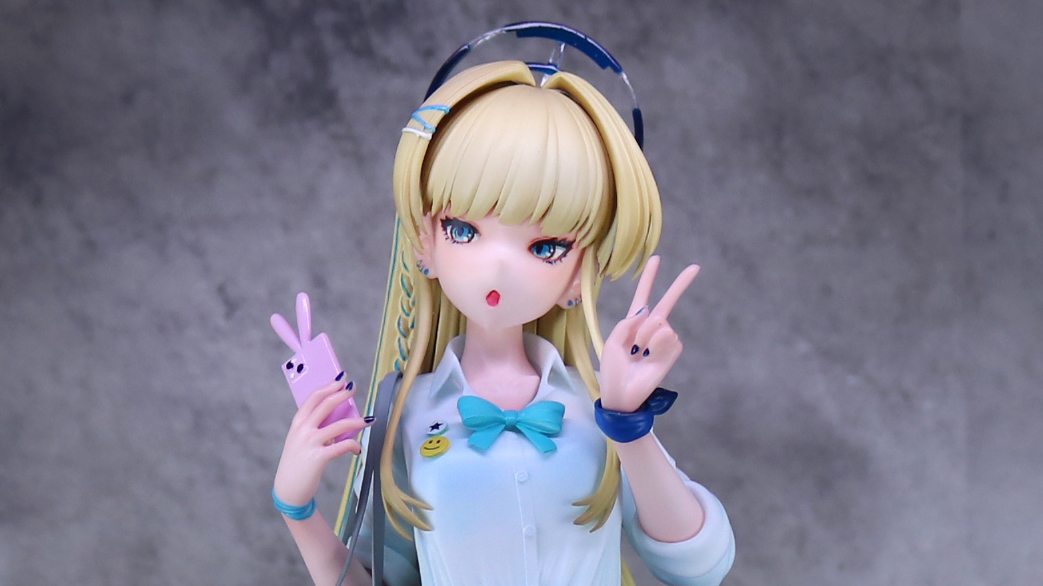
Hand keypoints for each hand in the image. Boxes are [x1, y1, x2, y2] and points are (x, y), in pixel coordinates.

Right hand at [272, 380, 369, 506]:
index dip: (328, 386)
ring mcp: (310, 443)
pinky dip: (354, 445)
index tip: (340, 379)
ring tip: (369, 419)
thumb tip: (336, 415)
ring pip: (338, 425)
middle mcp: (302, 430)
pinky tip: (358, 448)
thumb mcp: (300, 440)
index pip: (313, 398)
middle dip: (342, 394)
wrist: (289, 490)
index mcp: (297, 423)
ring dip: (357, 421)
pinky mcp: (319, 458)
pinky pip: (342, 446)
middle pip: (325, 404)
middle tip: (354, 388)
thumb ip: (313, 427)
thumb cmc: (298, 463)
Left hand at [599, 256, 699, 412]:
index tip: (656, 259)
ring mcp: (663, 339)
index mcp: (633, 324)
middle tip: (695, 267)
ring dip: (646, 336)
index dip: (649, 279)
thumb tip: (646, 312)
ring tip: (639, 353)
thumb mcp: (612, 343)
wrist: (622, 394)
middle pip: (667, 302)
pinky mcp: (672, 350)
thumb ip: (626, 324)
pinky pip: (668, 336)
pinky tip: (649, 357)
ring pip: (660, 322)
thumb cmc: (613, 371)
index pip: (643, 297)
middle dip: (680, 285)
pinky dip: (656, 345)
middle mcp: (650, 328)